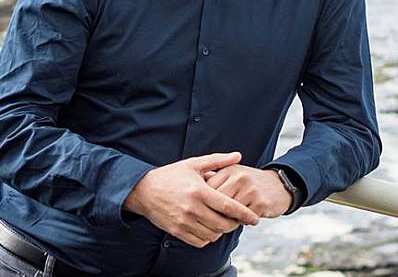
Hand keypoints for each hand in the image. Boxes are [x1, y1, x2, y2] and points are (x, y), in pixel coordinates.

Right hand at [123, 151, 260, 248]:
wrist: (143, 190)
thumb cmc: (171, 175)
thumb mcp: (193, 164)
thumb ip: (218, 160)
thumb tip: (238, 156)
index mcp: (199, 191)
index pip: (228, 206)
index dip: (244, 213)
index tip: (254, 218)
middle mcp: (192, 208)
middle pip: (222, 224)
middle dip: (234, 224)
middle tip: (238, 220)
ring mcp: (184, 221)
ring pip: (212, 235)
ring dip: (221, 231)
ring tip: (223, 223)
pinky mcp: (177, 231)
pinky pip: (199, 241)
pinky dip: (208, 238)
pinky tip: (209, 228)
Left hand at [205, 164, 291, 217]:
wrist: (279, 186)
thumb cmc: (250, 183)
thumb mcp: (233, 175)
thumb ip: (213, 178)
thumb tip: (190, 188)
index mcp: (229, 169)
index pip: (208, 189)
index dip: (206, 202)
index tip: (205, 208)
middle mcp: (239, 176)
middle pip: (218, 201)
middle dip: (216, 212)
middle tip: (216, 218)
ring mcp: (250, 189)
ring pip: (230, 211)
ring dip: (229, 218)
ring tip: (231, 218)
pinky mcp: (261, 202)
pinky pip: (243, 218)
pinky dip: (242, 221)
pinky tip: (245, 218)